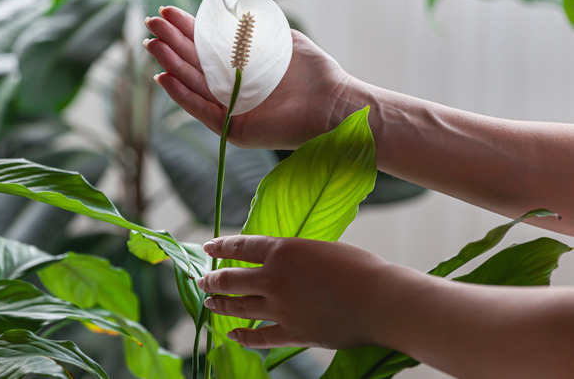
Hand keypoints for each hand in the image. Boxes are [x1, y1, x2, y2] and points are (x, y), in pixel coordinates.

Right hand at [144, 6, 351, 149]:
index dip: (186, 29)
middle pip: (194, 63)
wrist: (333, 103)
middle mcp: (233, 88)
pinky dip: (182, 96)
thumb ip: (254, 28)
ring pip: (194, 85)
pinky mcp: (235, 129)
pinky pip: (203, 111)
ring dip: (171, 65)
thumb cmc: (313, 72)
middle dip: (171, 43)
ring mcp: (232, 109)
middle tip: (151, 24)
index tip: (167, 12)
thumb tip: (227, 11)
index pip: (207, 46)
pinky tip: (164, 78)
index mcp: (242, 66)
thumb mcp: (281, 39)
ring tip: (152, 46)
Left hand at [197, 235, 395, 348]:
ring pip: (239, 307)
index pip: (239, 247)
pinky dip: (243, 336)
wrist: (381, 300)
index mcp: (281, 250)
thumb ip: (293, 254)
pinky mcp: (292, 333)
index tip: (207, 248)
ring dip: (220, 304)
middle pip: (230, 279)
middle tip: (203, 281)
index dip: (219, 247)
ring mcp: (280, 308)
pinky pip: (259, 337)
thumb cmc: (359, 268)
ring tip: (210, 302)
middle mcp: (273, 279)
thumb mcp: (319, 248)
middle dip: (212, 280)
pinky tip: (233, 335)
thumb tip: (279, 260)